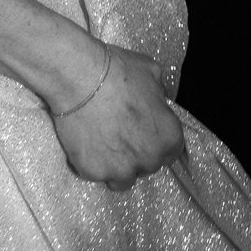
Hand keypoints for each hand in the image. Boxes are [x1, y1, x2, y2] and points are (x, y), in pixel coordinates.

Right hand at [52, 44, 184, 189]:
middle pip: (147, 166)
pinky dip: (90, 162)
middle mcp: (149, 160)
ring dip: (116, 166)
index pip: (171, 151)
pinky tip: (84, 142)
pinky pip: (95, 173)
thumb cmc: (117, 71)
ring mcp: (121, 170)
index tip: (143, 133)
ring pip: (123, 180)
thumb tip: (156, 99)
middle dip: (136, 153)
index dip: (156, 140)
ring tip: (101, 143)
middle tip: (119, 132)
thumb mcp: (151, 72)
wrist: (79, 77)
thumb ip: (159, 95)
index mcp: (169, 137)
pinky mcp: (93, 172)